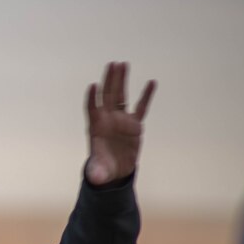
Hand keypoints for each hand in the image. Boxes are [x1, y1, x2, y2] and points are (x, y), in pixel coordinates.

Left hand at [85, 61, 155, 185]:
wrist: (115, 171)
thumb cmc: (104, 169)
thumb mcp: (99, 173)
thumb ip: (96, 174)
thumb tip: (94, 179)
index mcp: (96, 128)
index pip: (92, 109)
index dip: (92, 98)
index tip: (93, 86)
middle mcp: (108, 120)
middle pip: (107, 96)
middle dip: (110, 81)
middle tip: (113, 64)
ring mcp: (121, 120)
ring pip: (121, 96)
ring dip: (121, 81)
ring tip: (123, 64)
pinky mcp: (134, 124)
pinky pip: (141, 107)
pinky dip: (146, 96)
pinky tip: (151, 82)